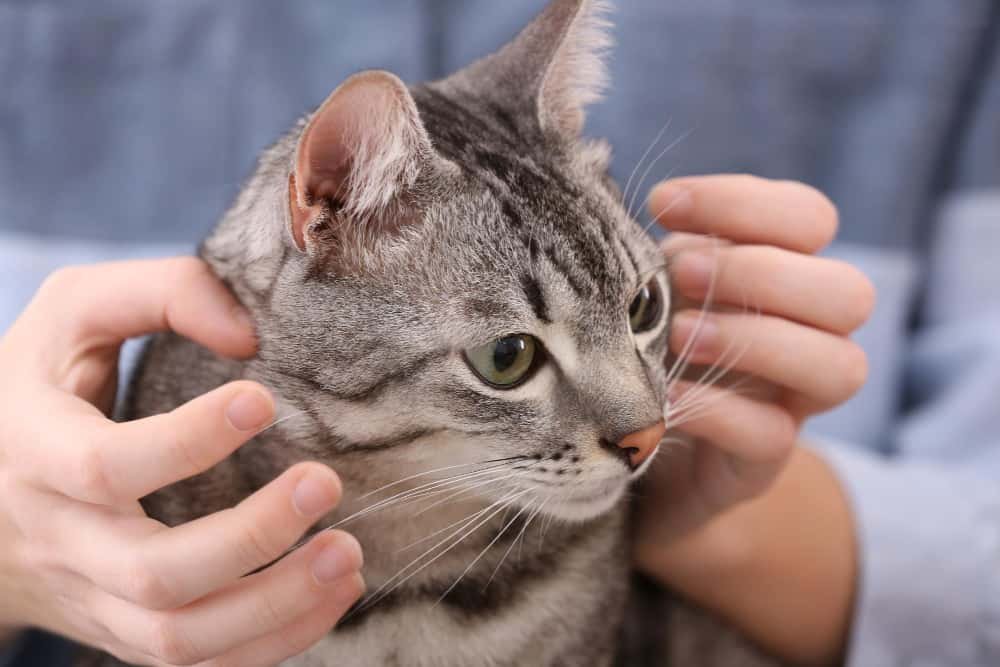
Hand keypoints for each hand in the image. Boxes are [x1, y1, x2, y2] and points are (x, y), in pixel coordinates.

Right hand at [0, 259, 363, 665]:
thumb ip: (160, 293)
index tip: (263, 399)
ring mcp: (95, 597)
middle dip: (252, 537)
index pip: (105, 466)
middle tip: (326, 482)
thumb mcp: (73, 314)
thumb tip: (249, 335)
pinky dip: (273, 642)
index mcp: (37, 453)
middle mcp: (62, 540)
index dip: (188, 440)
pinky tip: (334, 594)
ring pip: (179, 637)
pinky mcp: (126, 628)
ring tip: (349, 555)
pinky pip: (198, 662)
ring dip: (276, 606)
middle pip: (154, 573)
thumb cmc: (43, 386)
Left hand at [634, 176, 872, 663]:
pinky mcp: (757, 466)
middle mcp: (806, 338)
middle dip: (762, 273)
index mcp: (784, 278)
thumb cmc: (639, 345)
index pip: (810, 219)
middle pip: (850, 293)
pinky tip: (665, 394)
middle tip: (682, 273)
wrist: (625, 450)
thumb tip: (635, 192)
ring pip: (842, 367)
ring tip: (679, 335)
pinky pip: (772, 436)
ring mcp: (789, 406)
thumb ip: (660, 247)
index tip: (661, 203)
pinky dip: (718, 408)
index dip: (745, 202)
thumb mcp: (649, 285)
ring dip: (757, 339)